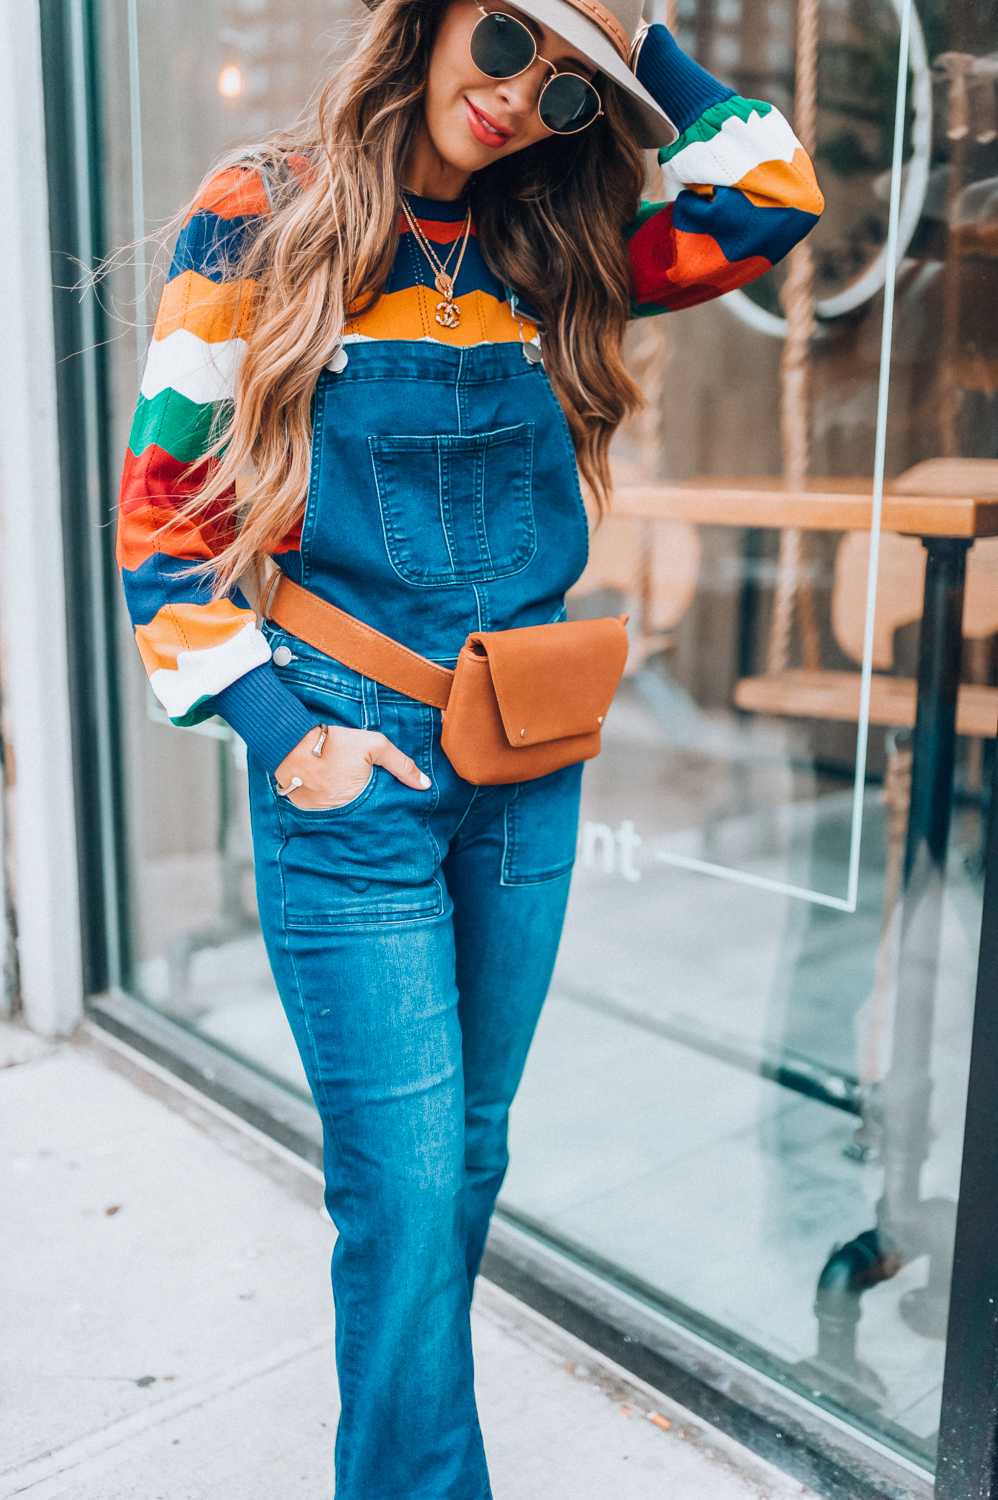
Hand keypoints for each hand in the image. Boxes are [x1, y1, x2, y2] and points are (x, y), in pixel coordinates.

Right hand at [274, 724, 430, 809]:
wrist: (289, 743)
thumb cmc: (334, 743)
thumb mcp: (373, 745)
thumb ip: (401, 764)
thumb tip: (425, 785)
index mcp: (361, 803)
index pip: (384, 818)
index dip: (390, 815)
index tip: (398, 814)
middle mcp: (342, 816)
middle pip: (364, 822)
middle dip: (372, 818)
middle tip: (376, 809)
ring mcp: (323, 817)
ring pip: (345, 820)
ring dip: (351, 815)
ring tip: (353, 802)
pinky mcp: (306, 814)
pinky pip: (325, 817)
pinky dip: (330, 810)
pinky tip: (332, 797)